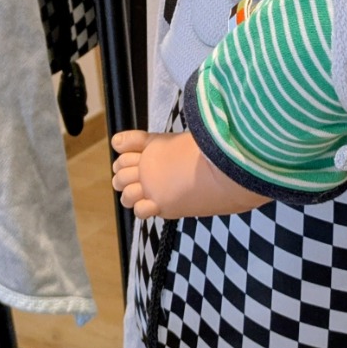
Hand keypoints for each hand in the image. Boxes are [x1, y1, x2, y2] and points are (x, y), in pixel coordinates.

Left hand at [111, 129, 269, 220]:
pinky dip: (144, 209)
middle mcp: (147, 166)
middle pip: (119, 171)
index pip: (121, 143)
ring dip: (131, 195)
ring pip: (125, 195)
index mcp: (153, 144)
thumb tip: (154, 137)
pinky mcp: (161, 207)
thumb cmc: (213, 150)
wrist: (227, 173)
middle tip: (138, 178)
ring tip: (144, 195)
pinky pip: (140, 212)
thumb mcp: (186, 136)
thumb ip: (167, 139)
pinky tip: (154, 205)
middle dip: (124, 174)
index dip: (123, 146)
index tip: (127, 150)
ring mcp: (151, 188)